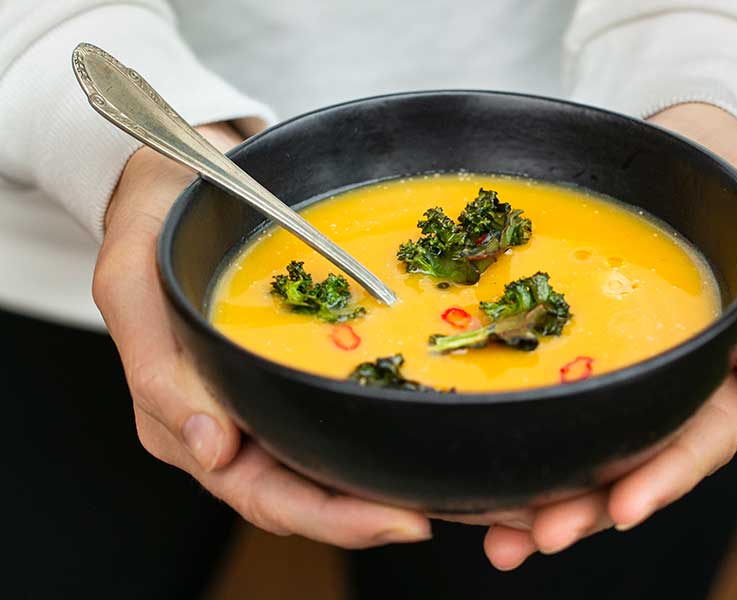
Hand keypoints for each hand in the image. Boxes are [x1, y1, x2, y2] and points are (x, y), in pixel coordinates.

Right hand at [93, 123, 430, 546]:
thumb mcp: (131, 284)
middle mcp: (233, 424)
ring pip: (329, 462)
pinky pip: (342, 411)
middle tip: (445, 511)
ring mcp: (268, 398)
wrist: (183, 178)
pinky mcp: (296, 369)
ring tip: (457, 491)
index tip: (398, 520)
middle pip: (308, 493)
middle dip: (374, 512)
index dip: (331, 518)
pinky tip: (430, 427)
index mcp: (185, 422)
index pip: (261, 494)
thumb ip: (160, 368)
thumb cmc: (152, 227)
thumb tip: (211, 448)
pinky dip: (383, 430)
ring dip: (386, 480)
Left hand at [481, 103, 736, 569]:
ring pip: (585, 451)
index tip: (624, 508)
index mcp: (718, 365)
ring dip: (545, 501)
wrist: (662, 145)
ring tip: (499, 538)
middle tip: (537, 536)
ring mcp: (613, 372)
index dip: (665, 476)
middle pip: (633, 462)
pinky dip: (515, 448)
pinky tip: (476, 483)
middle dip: (589, 507)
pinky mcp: (567, 354)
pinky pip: (544, 408)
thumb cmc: (719, 177)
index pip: (700, 437)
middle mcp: (663, 382)